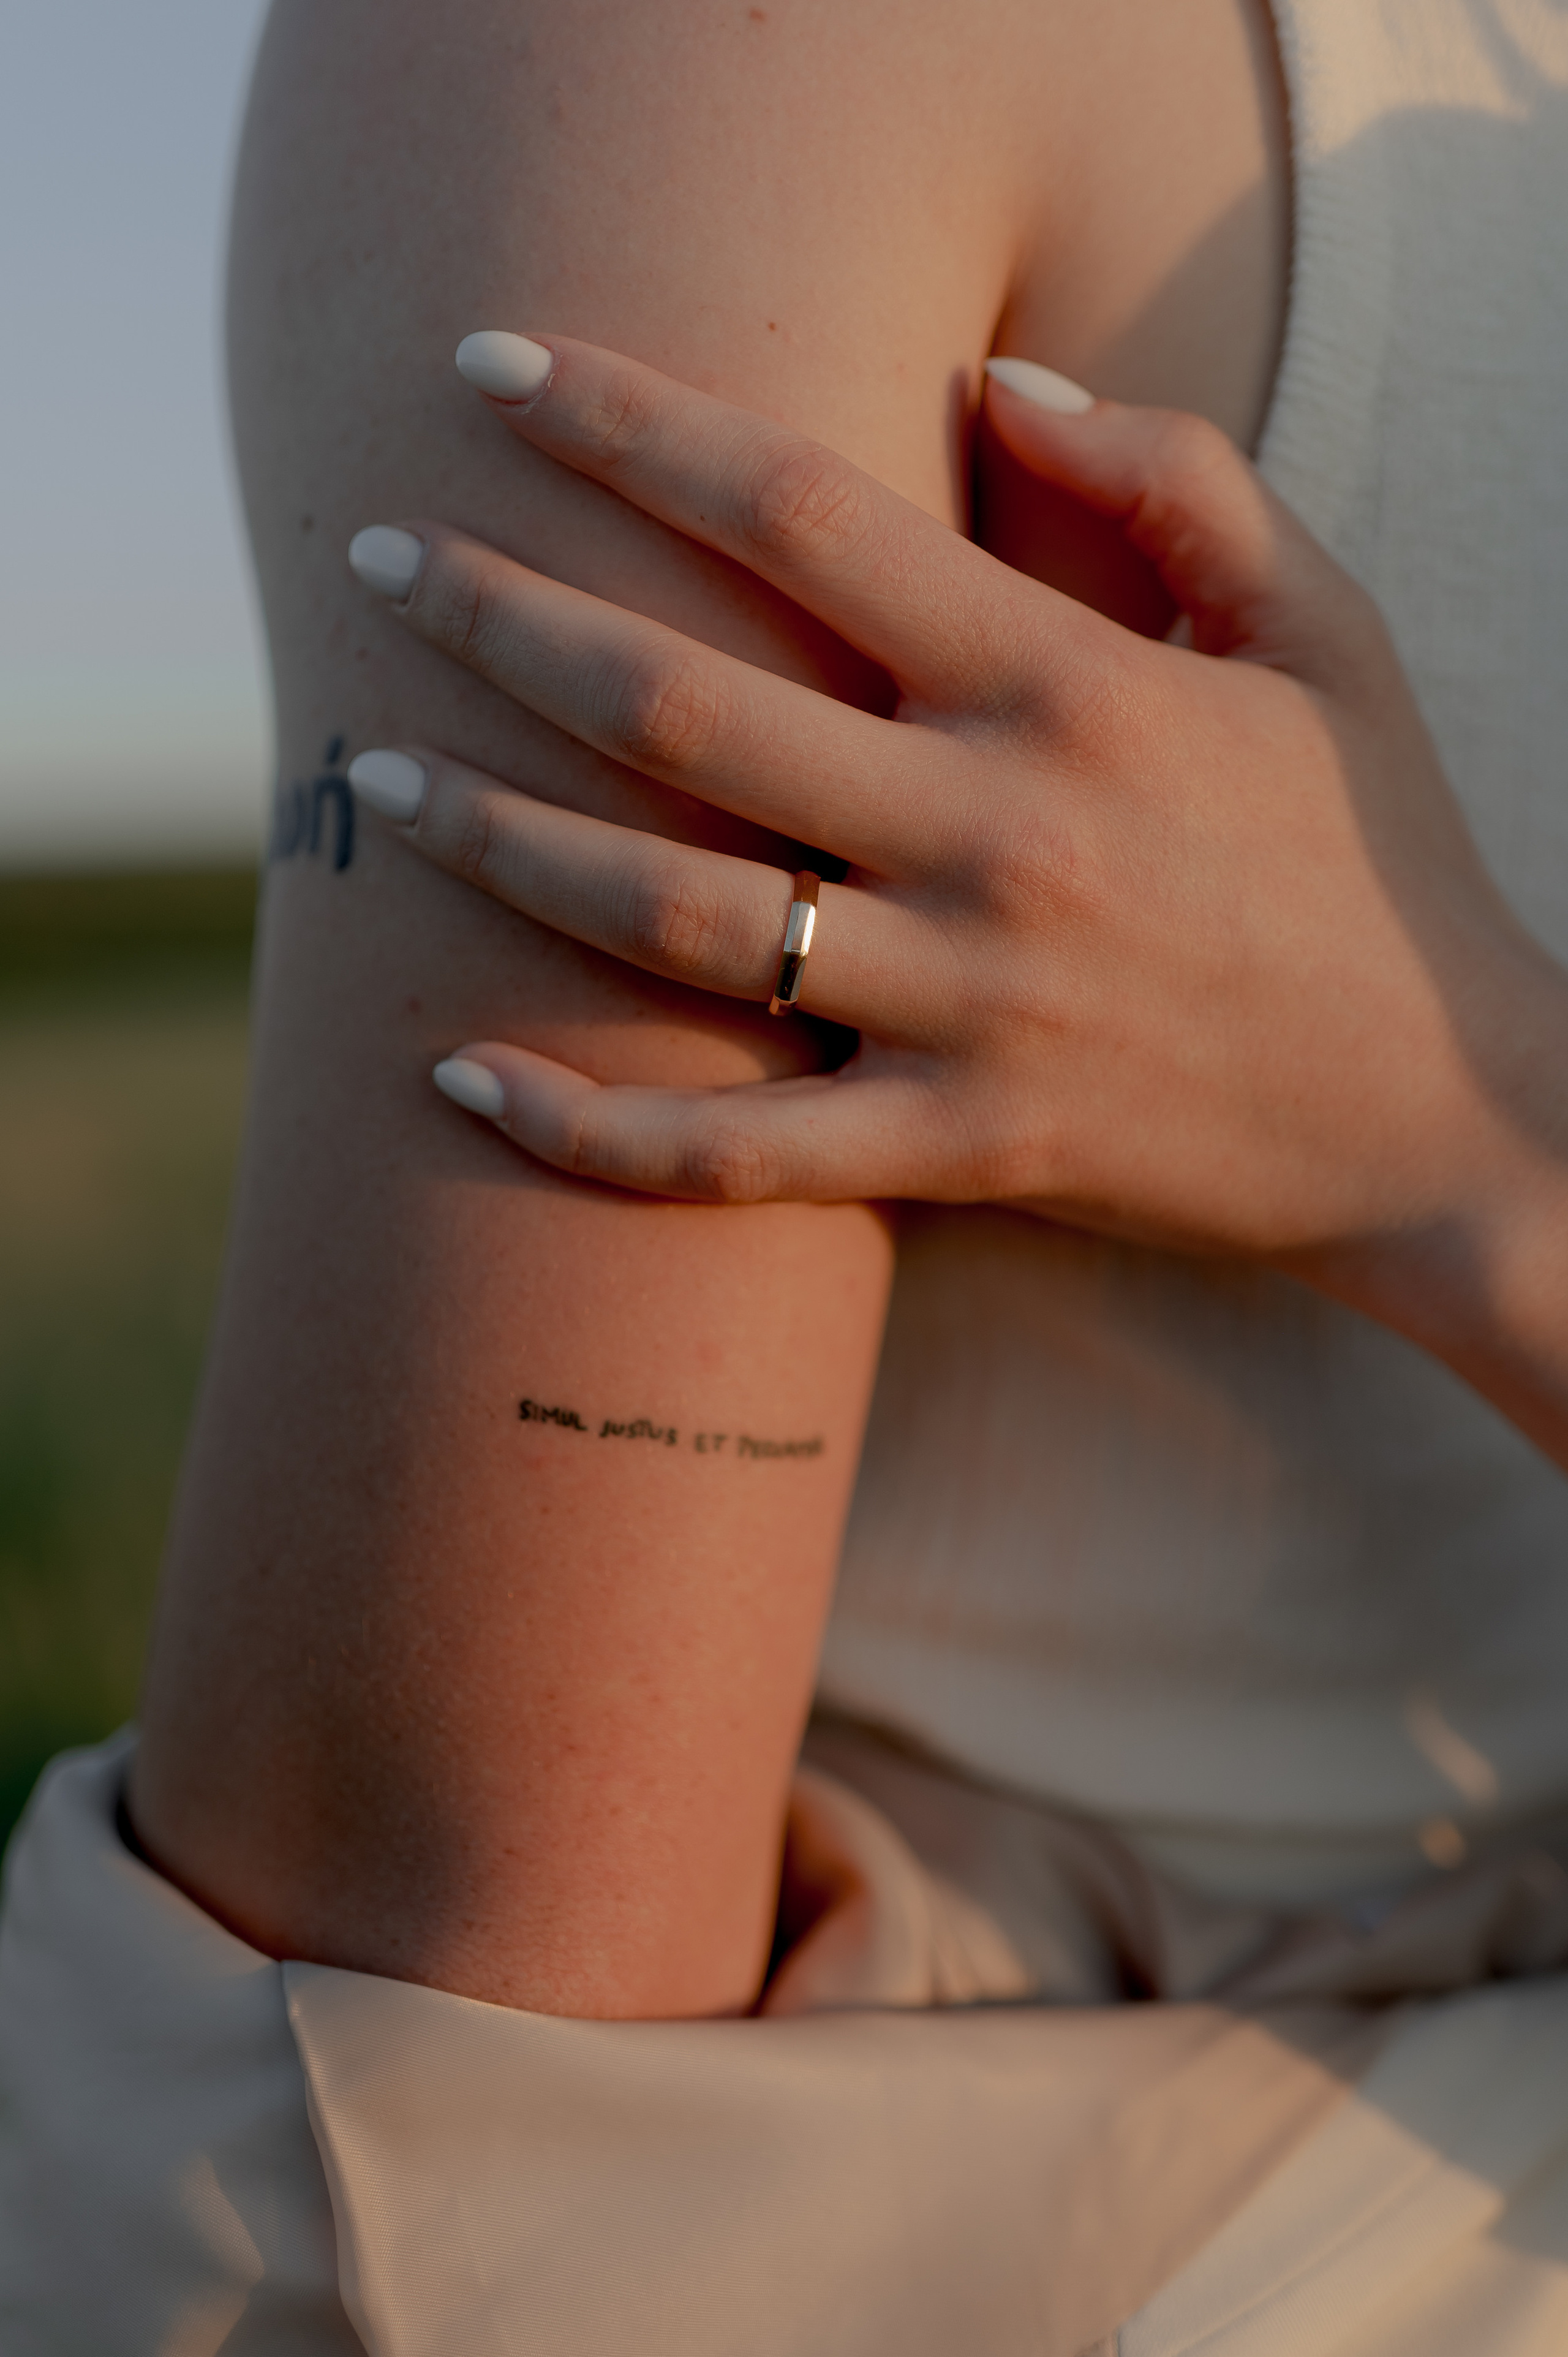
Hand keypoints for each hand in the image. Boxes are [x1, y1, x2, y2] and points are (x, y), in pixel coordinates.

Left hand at [343, 335, 1567, 1339]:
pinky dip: (594, 1134)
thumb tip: (989, 386)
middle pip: (690, 710)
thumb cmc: (1375, 858)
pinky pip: (740, 1155)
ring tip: (377, 789)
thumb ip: (1175, 480)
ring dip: (505, 849)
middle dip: (503, 620)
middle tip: (374, 559)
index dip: (633, 425)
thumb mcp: (1324, 629)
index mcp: (1071, 684)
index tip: (497, 369)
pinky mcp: (965, 1148)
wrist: (1446, 1112)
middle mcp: (997, 834)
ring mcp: (972, 1004)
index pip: (807, 512)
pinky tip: (465, 1086)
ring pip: (680, 924)